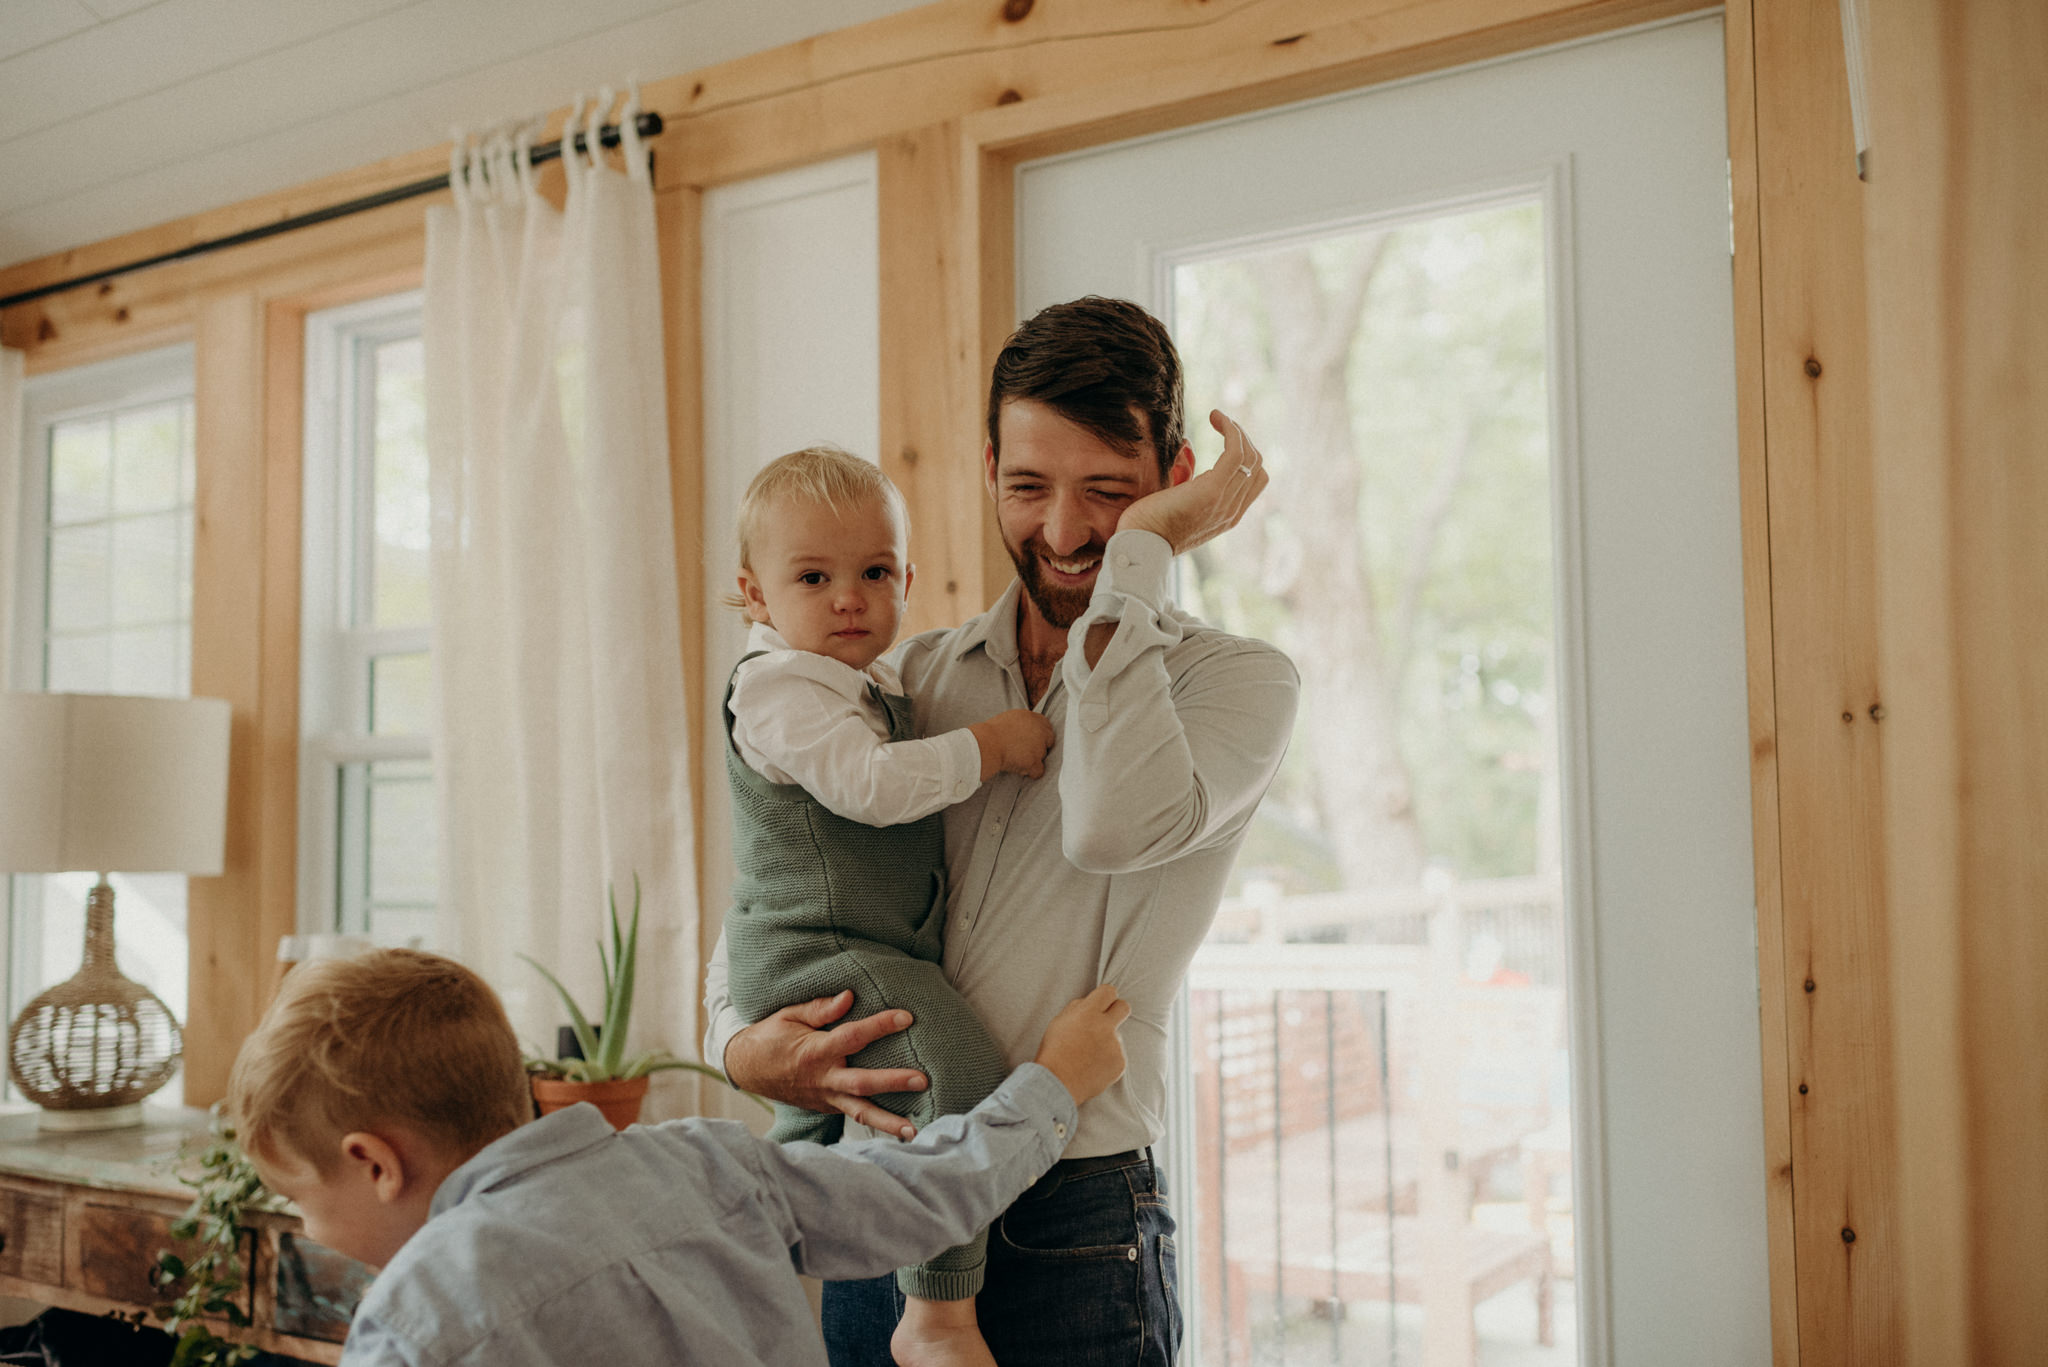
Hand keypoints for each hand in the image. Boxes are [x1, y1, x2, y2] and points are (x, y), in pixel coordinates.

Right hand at [723, 992, 927, 1138]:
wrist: (747, 1068)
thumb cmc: (771, 1037)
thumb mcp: (789, 1016)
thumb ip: (820, 1008)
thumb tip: (849, 996)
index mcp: (814, 1051)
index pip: (852, 1037)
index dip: (879, 1026)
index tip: (906, 1018)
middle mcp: (822, 1078)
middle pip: (862, 1083)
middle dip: (892, 1082)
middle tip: (922, 1080)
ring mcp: (825, 1098)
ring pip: (860, 1113)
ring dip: (888, 1122)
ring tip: (914, 1130)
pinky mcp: (827, 1108)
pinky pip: (853, 1116)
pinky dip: (876, 1124)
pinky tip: (900, 1129)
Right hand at [969, 709, 1055, 780]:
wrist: (986, 744)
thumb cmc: (991, 733)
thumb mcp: (1010, 719)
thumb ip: (1023, 724)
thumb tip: (1026, 731)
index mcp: (1032, 718)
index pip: (1046, 726)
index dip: (1040, 735)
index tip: (1032, 740)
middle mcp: (1039, 730)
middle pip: (1048, 741)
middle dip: (1039, 747)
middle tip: (1025, 752)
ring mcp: (1038, 747)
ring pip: (1042, 756)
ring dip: (1032, 759)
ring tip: (1015, 759)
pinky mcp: (1034, 761)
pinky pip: (1038, 771)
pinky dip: (1031, 772)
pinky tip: (1020, 769)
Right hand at [1032, 985, 1129, 1107]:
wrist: (1057, 1083)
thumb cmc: (1054, 1051)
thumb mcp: (1059, 1022)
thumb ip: (1077, 1008)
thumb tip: (1090, 1002)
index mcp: (1088, 1013)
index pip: (1108, 992)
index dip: (1105, 997)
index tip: (1101, 1003)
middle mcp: (1105, 1026)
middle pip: (1124, 1007)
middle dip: (1117, 1010)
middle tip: (1106, 1021)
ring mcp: (1115, 1045)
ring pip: (1116, 1036)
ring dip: (1106, 1042)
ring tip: (1087, 1056)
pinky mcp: (1120, 1063)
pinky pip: (1117, 1056)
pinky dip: (1108, 1060)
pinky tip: (1093, 1067)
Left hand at [1115, 410, 1268, 554]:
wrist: (1139, 548)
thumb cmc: (1147, 527)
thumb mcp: (1176, 503)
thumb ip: (1187, 480)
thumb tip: (1187, 447)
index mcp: (1226, 516)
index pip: (1254, 480)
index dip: (1246, 456)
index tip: (1225, 439)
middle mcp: (1232, 511)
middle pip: (1257, 466)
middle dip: (1244, 440)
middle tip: (1223, 424)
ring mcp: (1224, 501)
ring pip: (1249, 456)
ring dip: (1237, 431)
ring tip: (1218, 417)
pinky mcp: (1212, 490)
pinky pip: (1235, 453)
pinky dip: (1231, 430)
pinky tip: (1216, 417)